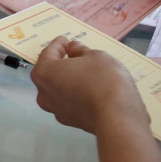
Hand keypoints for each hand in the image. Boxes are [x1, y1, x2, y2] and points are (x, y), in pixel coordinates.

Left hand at [31, 37, 146, 134]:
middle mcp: (44, 93)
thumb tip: (73, 49)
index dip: (58, 44)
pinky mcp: (70, 122)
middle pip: (50, 73)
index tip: (66, 39)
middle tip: (74, 54)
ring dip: (67, 79)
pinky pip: (69, 101)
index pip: (48, 53)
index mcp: (44, 73)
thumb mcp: (95, 56)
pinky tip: (88, 89)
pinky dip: (75, 93)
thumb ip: (80, 51)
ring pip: (58, 89)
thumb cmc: (103, 79)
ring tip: (83, 72)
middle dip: (61, 62)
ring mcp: (56, 110)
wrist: (116, 117)